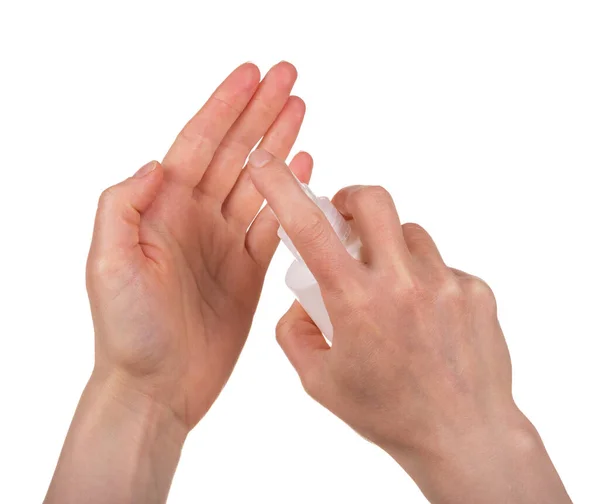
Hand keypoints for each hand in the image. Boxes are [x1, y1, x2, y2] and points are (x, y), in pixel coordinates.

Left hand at [86, 62, 312, 429]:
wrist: (156, 388)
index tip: (253, 76)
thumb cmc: (128, 333)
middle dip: (261, 112)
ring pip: (257, 181)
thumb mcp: (107, 265)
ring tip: (301, 110)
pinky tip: (303, 166)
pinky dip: (289, 193)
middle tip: (289, 78)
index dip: (226, 107)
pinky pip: (272, 223)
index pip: (198, 143)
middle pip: (234, 152)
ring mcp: (222, 242)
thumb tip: (154, 164)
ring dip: (279, 144)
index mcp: (162, 211)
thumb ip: (123, 206)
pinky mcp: (247, 270)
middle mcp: (194, 219)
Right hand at [247, 151, 571, 503]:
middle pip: (375, 200)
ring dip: (391, 247)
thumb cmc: (387, 413)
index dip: (282, 189)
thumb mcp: (320, 380)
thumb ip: (295, 332)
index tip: (267, 164)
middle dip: (353, 200)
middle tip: (347, 220)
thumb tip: (303, 299)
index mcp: (356, 302)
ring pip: (410, 232)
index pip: (309, 229)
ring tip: (391, 288)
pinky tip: (425, 317)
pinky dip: (423, 278)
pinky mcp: (475, 289)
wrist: (463, 436)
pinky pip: (440, 264)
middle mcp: (402, 283)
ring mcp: (444, 283)